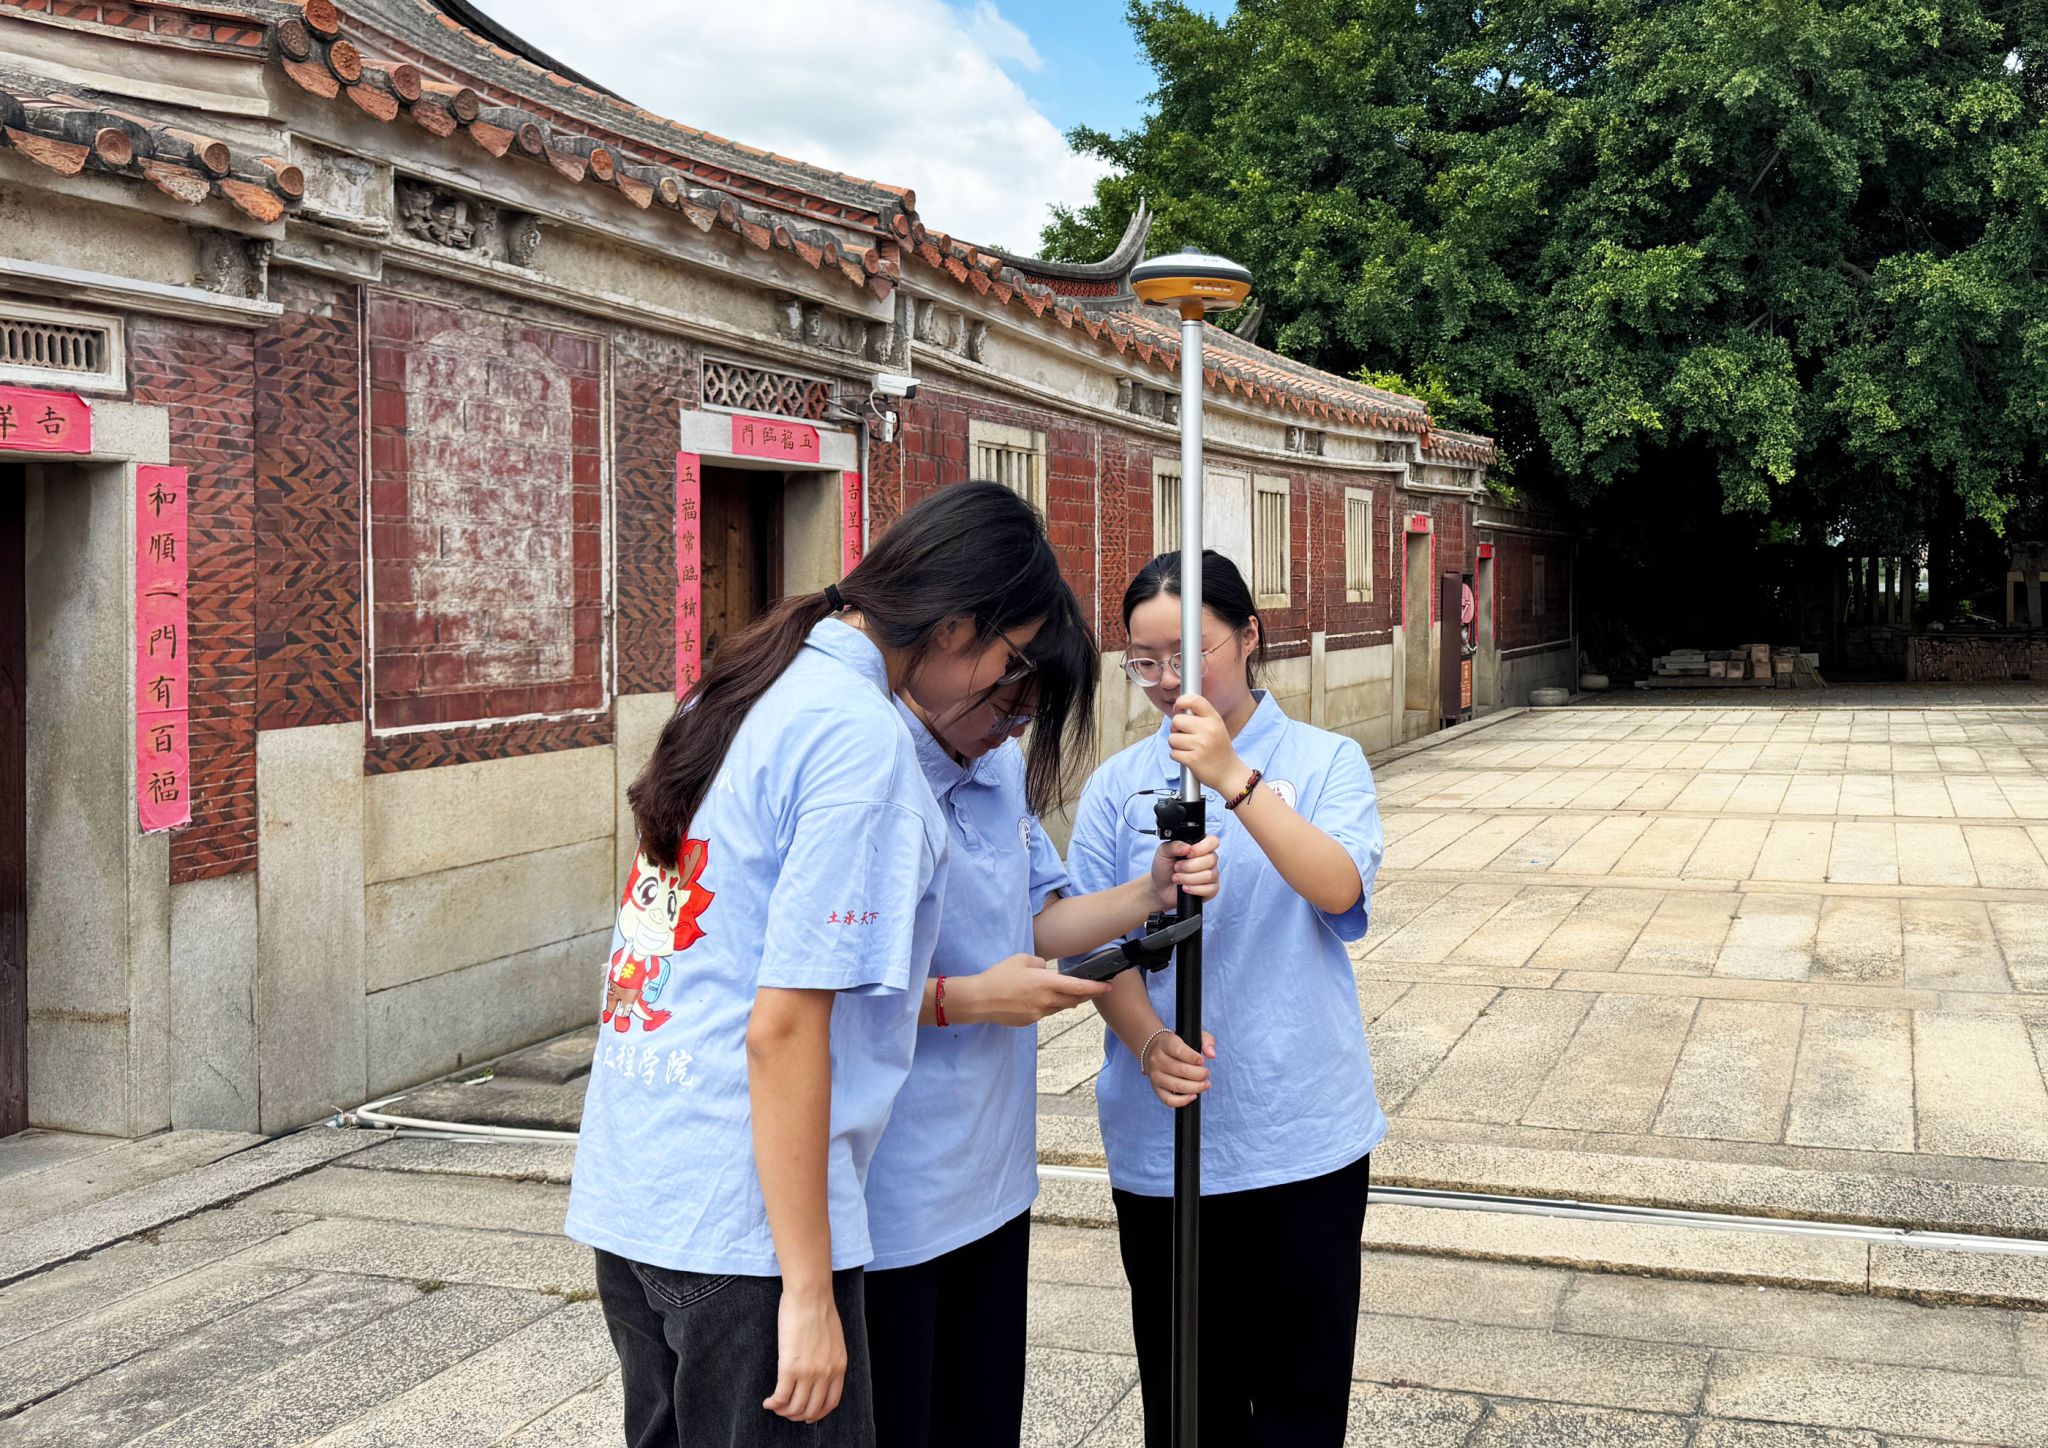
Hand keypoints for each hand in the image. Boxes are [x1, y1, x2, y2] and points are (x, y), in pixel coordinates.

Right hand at [764, 1283, 845, 1423]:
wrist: (810, 1294)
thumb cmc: (819, 1309)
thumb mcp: (835, 1339)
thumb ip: (830, 1358)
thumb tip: (819, 1371)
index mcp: (839, 1366)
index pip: (831, 1403)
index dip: (817, 1413)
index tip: (806, 1412)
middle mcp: (826, 1373)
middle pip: (812, 1409)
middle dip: (797, 1415)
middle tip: (787, 1411)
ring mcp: (808, 1372)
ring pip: (795, 1407)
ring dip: (783, 1412)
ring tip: (776, 1406)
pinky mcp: (790, 1367)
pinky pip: (781, 1397)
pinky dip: (773, 1404)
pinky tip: (768, 1401)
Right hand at [953, 954, 1108, 1026]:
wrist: (979, 1000)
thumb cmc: (998, 976)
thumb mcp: (1020, 959)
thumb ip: (1039, 963)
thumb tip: (1046, 970)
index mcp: (1045, 983)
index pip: (1078, 987)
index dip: (1096, 988)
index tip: (1108, 986)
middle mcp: (1045, 1000)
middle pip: (1074, 1000)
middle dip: (1086, 995)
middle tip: (1095, 989)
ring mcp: (1038, 1014)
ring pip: (1060, 1007)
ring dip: (1067, 1001)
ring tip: (1069, 993)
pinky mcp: (1029, 1022)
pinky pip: (1045, 1013)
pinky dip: (1049, 1006)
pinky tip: (1040, 999)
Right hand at [1144, 1029, 1215, 1108]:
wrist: (1154, 1050)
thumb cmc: (1178, 1044)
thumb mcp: (1192, 1035)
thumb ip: (1206, 1040)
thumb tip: (1211, 1054)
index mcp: (1165, 1043)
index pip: (1178, 1050)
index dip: (1193, 1057)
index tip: (1203, 1061)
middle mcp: (1157, 1059)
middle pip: (1181, 1070)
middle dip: (1200, 1074)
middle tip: (1207, 1073)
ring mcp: (1155, 1075)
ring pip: (1177, 1086)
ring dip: (1196, 1087)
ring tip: (1205, 1084)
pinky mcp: (1156, 1088)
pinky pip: (1168, 1100)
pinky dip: (1183, 1101)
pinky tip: (1194, 1095)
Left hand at [1149, 834, 1220, 909]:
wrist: (1160, 887)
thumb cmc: (1164, 867)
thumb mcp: (1163, 852)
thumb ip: (1174, 846)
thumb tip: (1187, 847)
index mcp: (1201, 846)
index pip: (1213, 842)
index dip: (1201, 848)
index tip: (1187, 854)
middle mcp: (1209, 859)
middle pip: (1211, 860)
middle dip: (1189, 866)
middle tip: (1176, 867)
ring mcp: (1212, 875)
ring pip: (1209, 875)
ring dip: (1189, 878)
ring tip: (1176, 878)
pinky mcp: (1211, 890)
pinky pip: (1209, 889)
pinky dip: (1194, 889)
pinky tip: (1184, 887)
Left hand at [1169, 695, 1249, 794]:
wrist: (1229, 774)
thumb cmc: (1219, 750)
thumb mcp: (1216, 727)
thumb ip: (1200, 717)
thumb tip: (1178, 708)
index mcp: (1214, 719)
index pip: (1194, 700)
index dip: (1181, 702)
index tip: (1177, 708)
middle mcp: (1209, 730)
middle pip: (1177, 720)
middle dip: (1176, 729)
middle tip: (1185, 736)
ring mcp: (1201, 745)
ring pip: (1172, 738)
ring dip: (1175, 745)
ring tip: (1188, 748)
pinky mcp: (1193, 759)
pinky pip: (1173, 753)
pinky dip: (1177, 756)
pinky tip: (1188, 758)